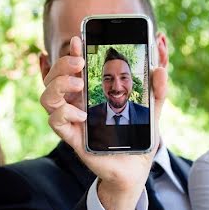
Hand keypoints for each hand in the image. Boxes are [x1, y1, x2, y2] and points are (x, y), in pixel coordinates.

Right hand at [41, 36, 167, 209]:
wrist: (136, 170)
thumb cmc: (137, 137)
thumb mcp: (152, 108)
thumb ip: (156, 86)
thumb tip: (162, 61)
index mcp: (91, 91)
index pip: (72, 66)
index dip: (70, 51)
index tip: (79, 39)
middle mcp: (76, 102)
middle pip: (53, 77)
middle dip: (62, 64)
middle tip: (81, 63)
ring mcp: (72, 119)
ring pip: (47, 96)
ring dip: (58, 84)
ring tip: (79, 85)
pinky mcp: (72, 137)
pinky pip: (55, 120)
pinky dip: (64, 112)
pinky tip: (82, 113)